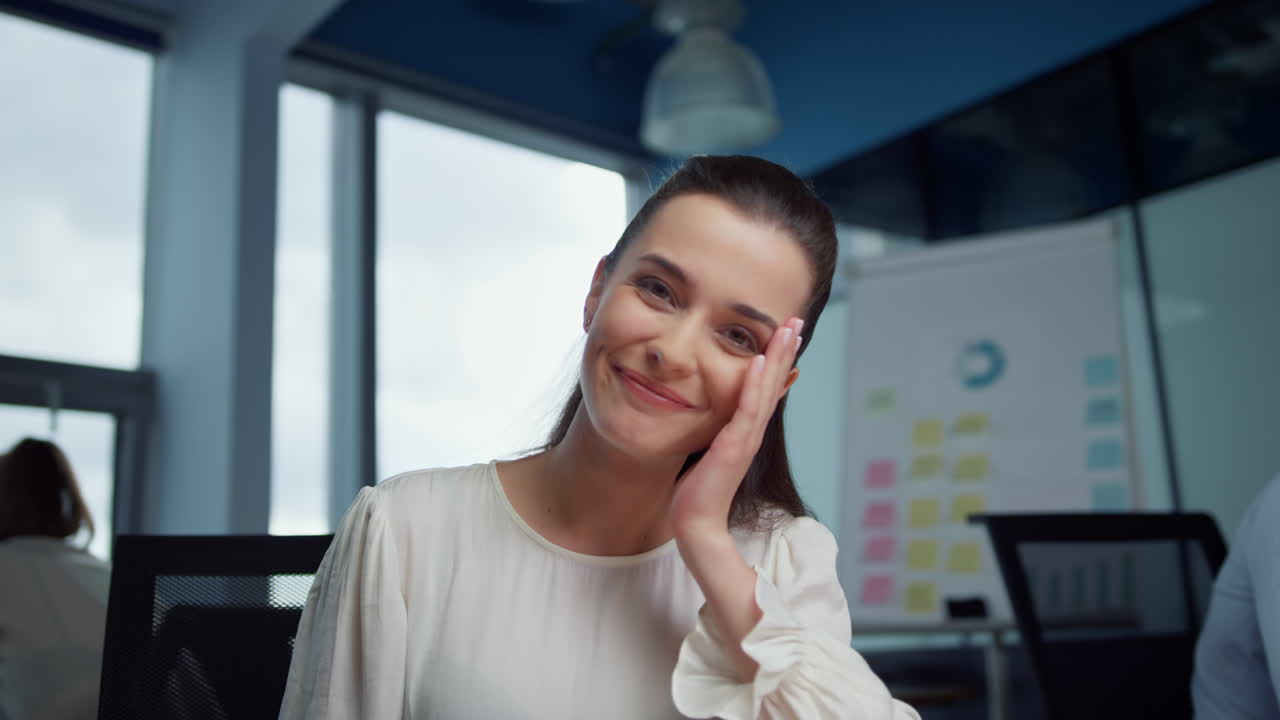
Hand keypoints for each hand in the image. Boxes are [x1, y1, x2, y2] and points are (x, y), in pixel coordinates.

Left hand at [669, 317, 803, 536]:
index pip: (767, 387)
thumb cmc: (697, 492)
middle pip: (775, 382)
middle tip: (798, 320)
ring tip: (788, 329)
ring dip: (778, 358)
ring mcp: (746, 438)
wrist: (696, 524)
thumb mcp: (709, 450)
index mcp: (746, 430)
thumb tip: (715, 416)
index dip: (779, 360)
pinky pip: (746, 409)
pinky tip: (759, 360)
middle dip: (786, 350)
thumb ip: (717, 431)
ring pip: (767, 389)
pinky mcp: (734, 446)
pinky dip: (755, 383)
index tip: (787, 333)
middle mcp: (752, 431)